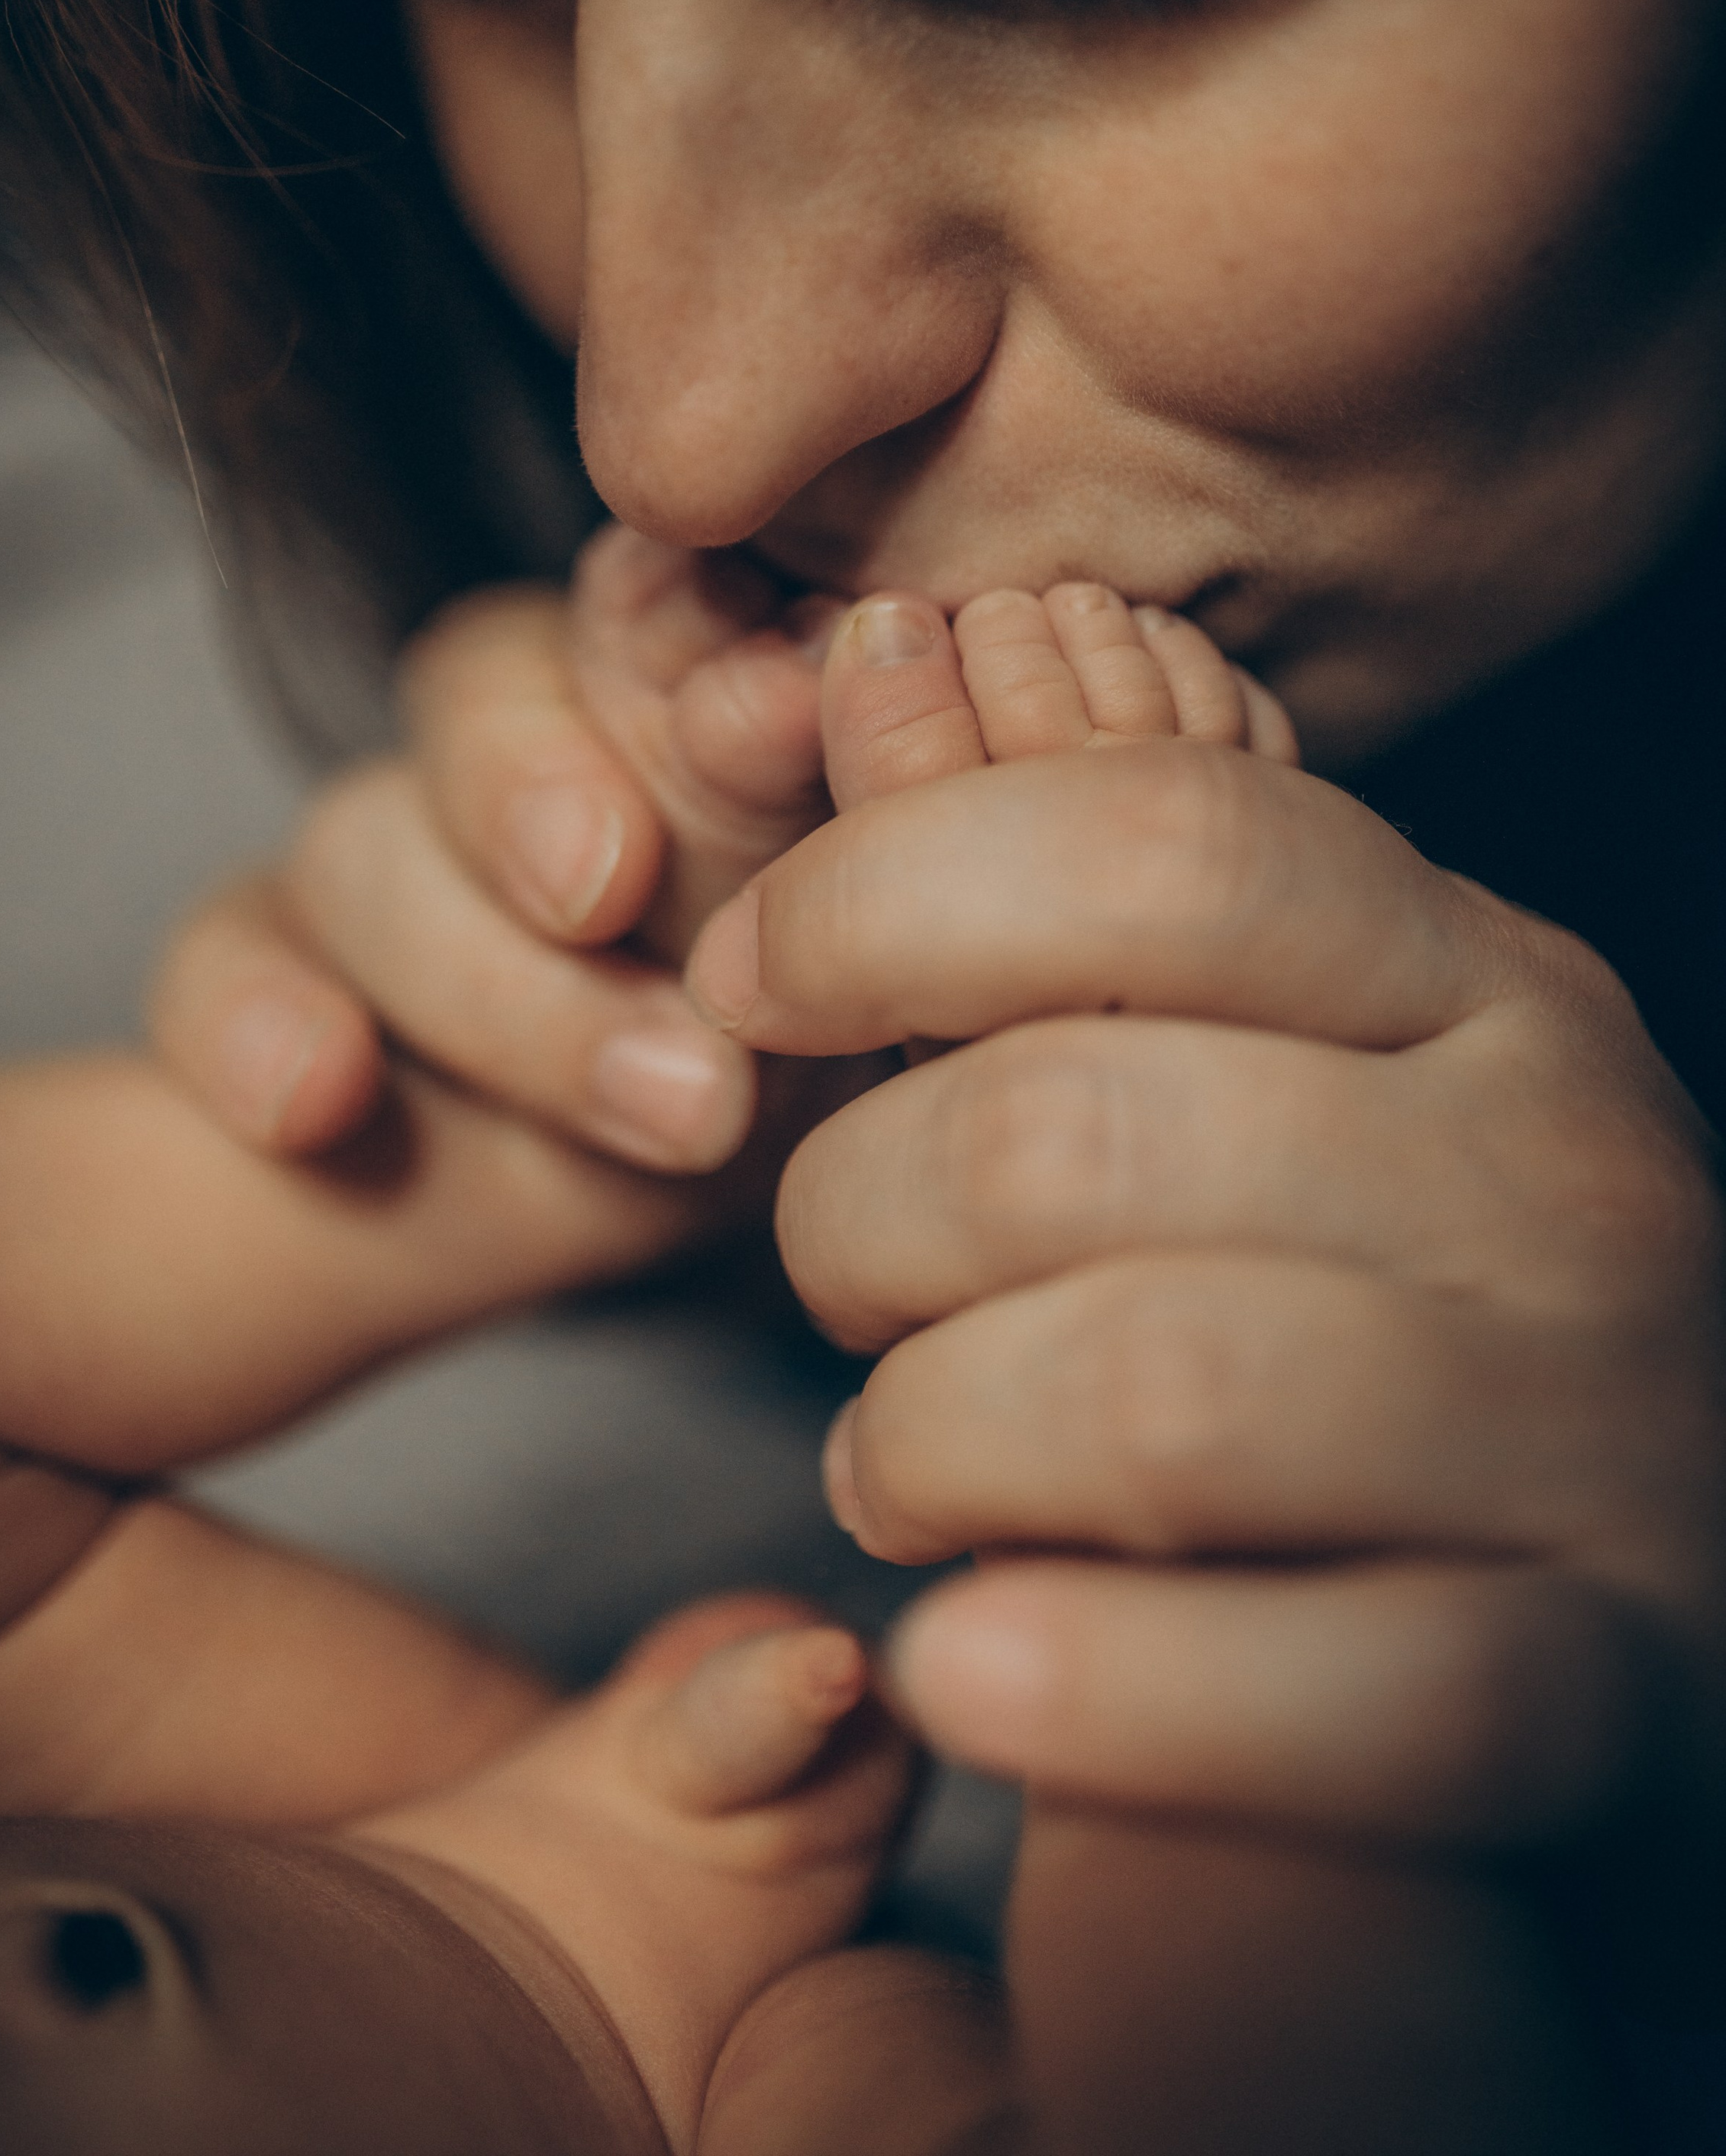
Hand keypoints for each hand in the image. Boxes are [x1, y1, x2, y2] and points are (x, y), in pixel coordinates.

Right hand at [148, 530, 862, 1298]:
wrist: (558, 1227)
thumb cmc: (749, 1069)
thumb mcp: (813, 970)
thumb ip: (797, 818)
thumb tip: (832, 664)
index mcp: (673, 700)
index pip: (651, 606)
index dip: (686, 640)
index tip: (770, 701)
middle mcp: (512, 743)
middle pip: (481, 687)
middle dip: (540, 784)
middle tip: (609, 886)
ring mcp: (373, 847)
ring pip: (359, 840)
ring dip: (486, 981)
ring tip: (656, 1108)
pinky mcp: (250, 962)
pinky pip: (218, 962)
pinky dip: (261, 1030)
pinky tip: (313, 1100)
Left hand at [686, 672, 1725, 1867]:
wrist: (1523, 1656)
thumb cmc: (1308, 1312)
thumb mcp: (1214, 1065)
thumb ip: (1048, 892)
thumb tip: (874, 657)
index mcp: (1479, 981)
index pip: (1160, 845)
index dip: (887, 889)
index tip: (749, 972)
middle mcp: (1566, 1177)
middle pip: (1082, 1123)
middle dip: (859, 1214)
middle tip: (848, 1286)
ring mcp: (1601, 1440)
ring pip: (1153, 1396)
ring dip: (932, 1442)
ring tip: (905, 1465)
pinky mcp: (1593, 1694)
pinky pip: (1312, 1691)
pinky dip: (1080, 1688)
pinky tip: (973, 1672)